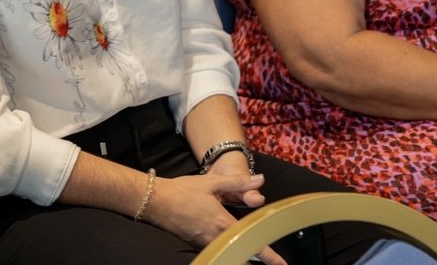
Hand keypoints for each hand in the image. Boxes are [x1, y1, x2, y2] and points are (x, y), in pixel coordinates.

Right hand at [143, 172, 265, 249]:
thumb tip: (260, 180)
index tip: (282, 264)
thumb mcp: (212, 182)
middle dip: (258, 258)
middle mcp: (215, 238)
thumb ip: (238, 183)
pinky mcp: (196, 244)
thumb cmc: (183, 191)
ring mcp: (205, 243)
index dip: (269, 256)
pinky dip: (228, 250)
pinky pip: (217, 250)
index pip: (251, 243)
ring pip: (230, 253)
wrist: (155, 201)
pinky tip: (230, 243)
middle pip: (243, 254)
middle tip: (274, 261)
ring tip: (255, 253)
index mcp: (223, 223)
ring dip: (243, 253)